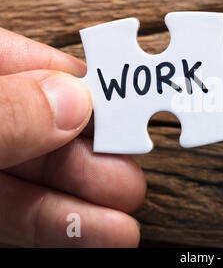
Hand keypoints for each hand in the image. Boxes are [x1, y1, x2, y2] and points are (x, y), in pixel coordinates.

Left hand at [0, 28, 145, 246]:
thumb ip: (2, 110)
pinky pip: (19, 213)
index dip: (88, 86)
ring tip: (123, 221)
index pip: (36, 66)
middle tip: (131, 174)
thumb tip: (71, 101)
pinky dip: (58, 226)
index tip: (132, 105)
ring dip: (88, 202)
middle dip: (97, 155)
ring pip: (40, 176)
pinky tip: (94, 234)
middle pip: (49, 126)